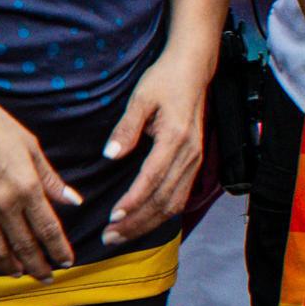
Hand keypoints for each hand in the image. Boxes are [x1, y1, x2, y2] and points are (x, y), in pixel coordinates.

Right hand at [0, 90, 79, 280]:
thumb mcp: (32, 149)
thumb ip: (52, 180)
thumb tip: (73, 200)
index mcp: (27, 188)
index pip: (48, 229)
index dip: (59, 249)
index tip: (67, 261)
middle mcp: (3, 205)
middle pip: (25, 247)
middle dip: (39, 266)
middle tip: (47, 276)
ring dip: (12, 267)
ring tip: (22, 273)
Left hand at [96, 40, 214, 246]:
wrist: (194, 69)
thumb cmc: (165, 80)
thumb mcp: (141, 99)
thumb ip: (126, 129)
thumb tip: (110, 156)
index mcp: (175, 139)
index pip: (152, 180)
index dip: (133, 202)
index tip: (112, 218)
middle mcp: (190, 154)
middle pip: (164, 200)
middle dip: (136, 223)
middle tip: (108, 237)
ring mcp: (196, 159)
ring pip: (174, 203)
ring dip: (148, 223)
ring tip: (122, 235)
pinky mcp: (195, 161)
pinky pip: (180, 195)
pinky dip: (162, 213)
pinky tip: (144, 220)